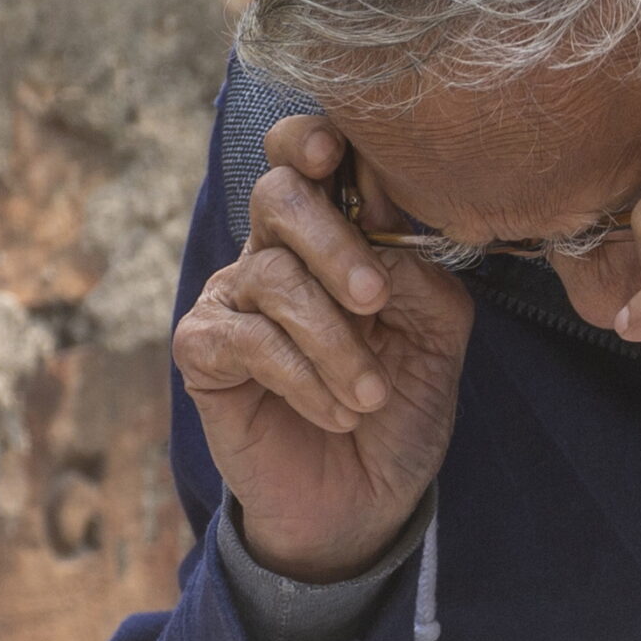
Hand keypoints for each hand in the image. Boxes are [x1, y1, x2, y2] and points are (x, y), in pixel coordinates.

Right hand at [171, 115, 474, 581]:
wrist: (365, 500)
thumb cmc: (400, 406)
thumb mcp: (436, 335)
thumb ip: (420, 273)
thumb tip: (384, 229)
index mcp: (333, 232)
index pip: (305, 157)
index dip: (310, 140)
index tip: (333, 151)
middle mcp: (275, 252)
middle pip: (278, 195)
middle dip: (333, 243)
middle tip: (376, 300)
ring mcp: (234, 298)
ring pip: (272, 278)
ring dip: (334, 342)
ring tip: (370, 396)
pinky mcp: (204, 351)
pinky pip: (245, 339)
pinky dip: (302, 377)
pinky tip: (336, 413)